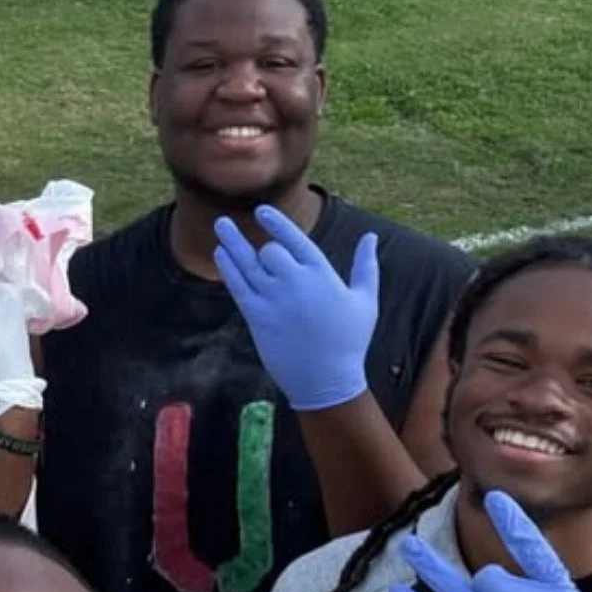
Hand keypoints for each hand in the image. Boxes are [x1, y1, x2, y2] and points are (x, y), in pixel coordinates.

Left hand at [213, 206, 378, 411]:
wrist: (326, 381)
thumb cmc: (349, 341)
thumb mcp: (366, 300)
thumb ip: (366, 266)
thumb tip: (370, 237)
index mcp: (321, 273)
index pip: (294, 238)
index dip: (275, 222)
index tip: (261, 211)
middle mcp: (295, 282)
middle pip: (269, 251)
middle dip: (265, 249)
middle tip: (261, 249)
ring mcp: (273, 299)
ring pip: (247, 262)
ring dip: (231, 241)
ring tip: (220, 224)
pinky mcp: (256, 317)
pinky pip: (237, 285)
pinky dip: (227, 267)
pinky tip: (220, 253)